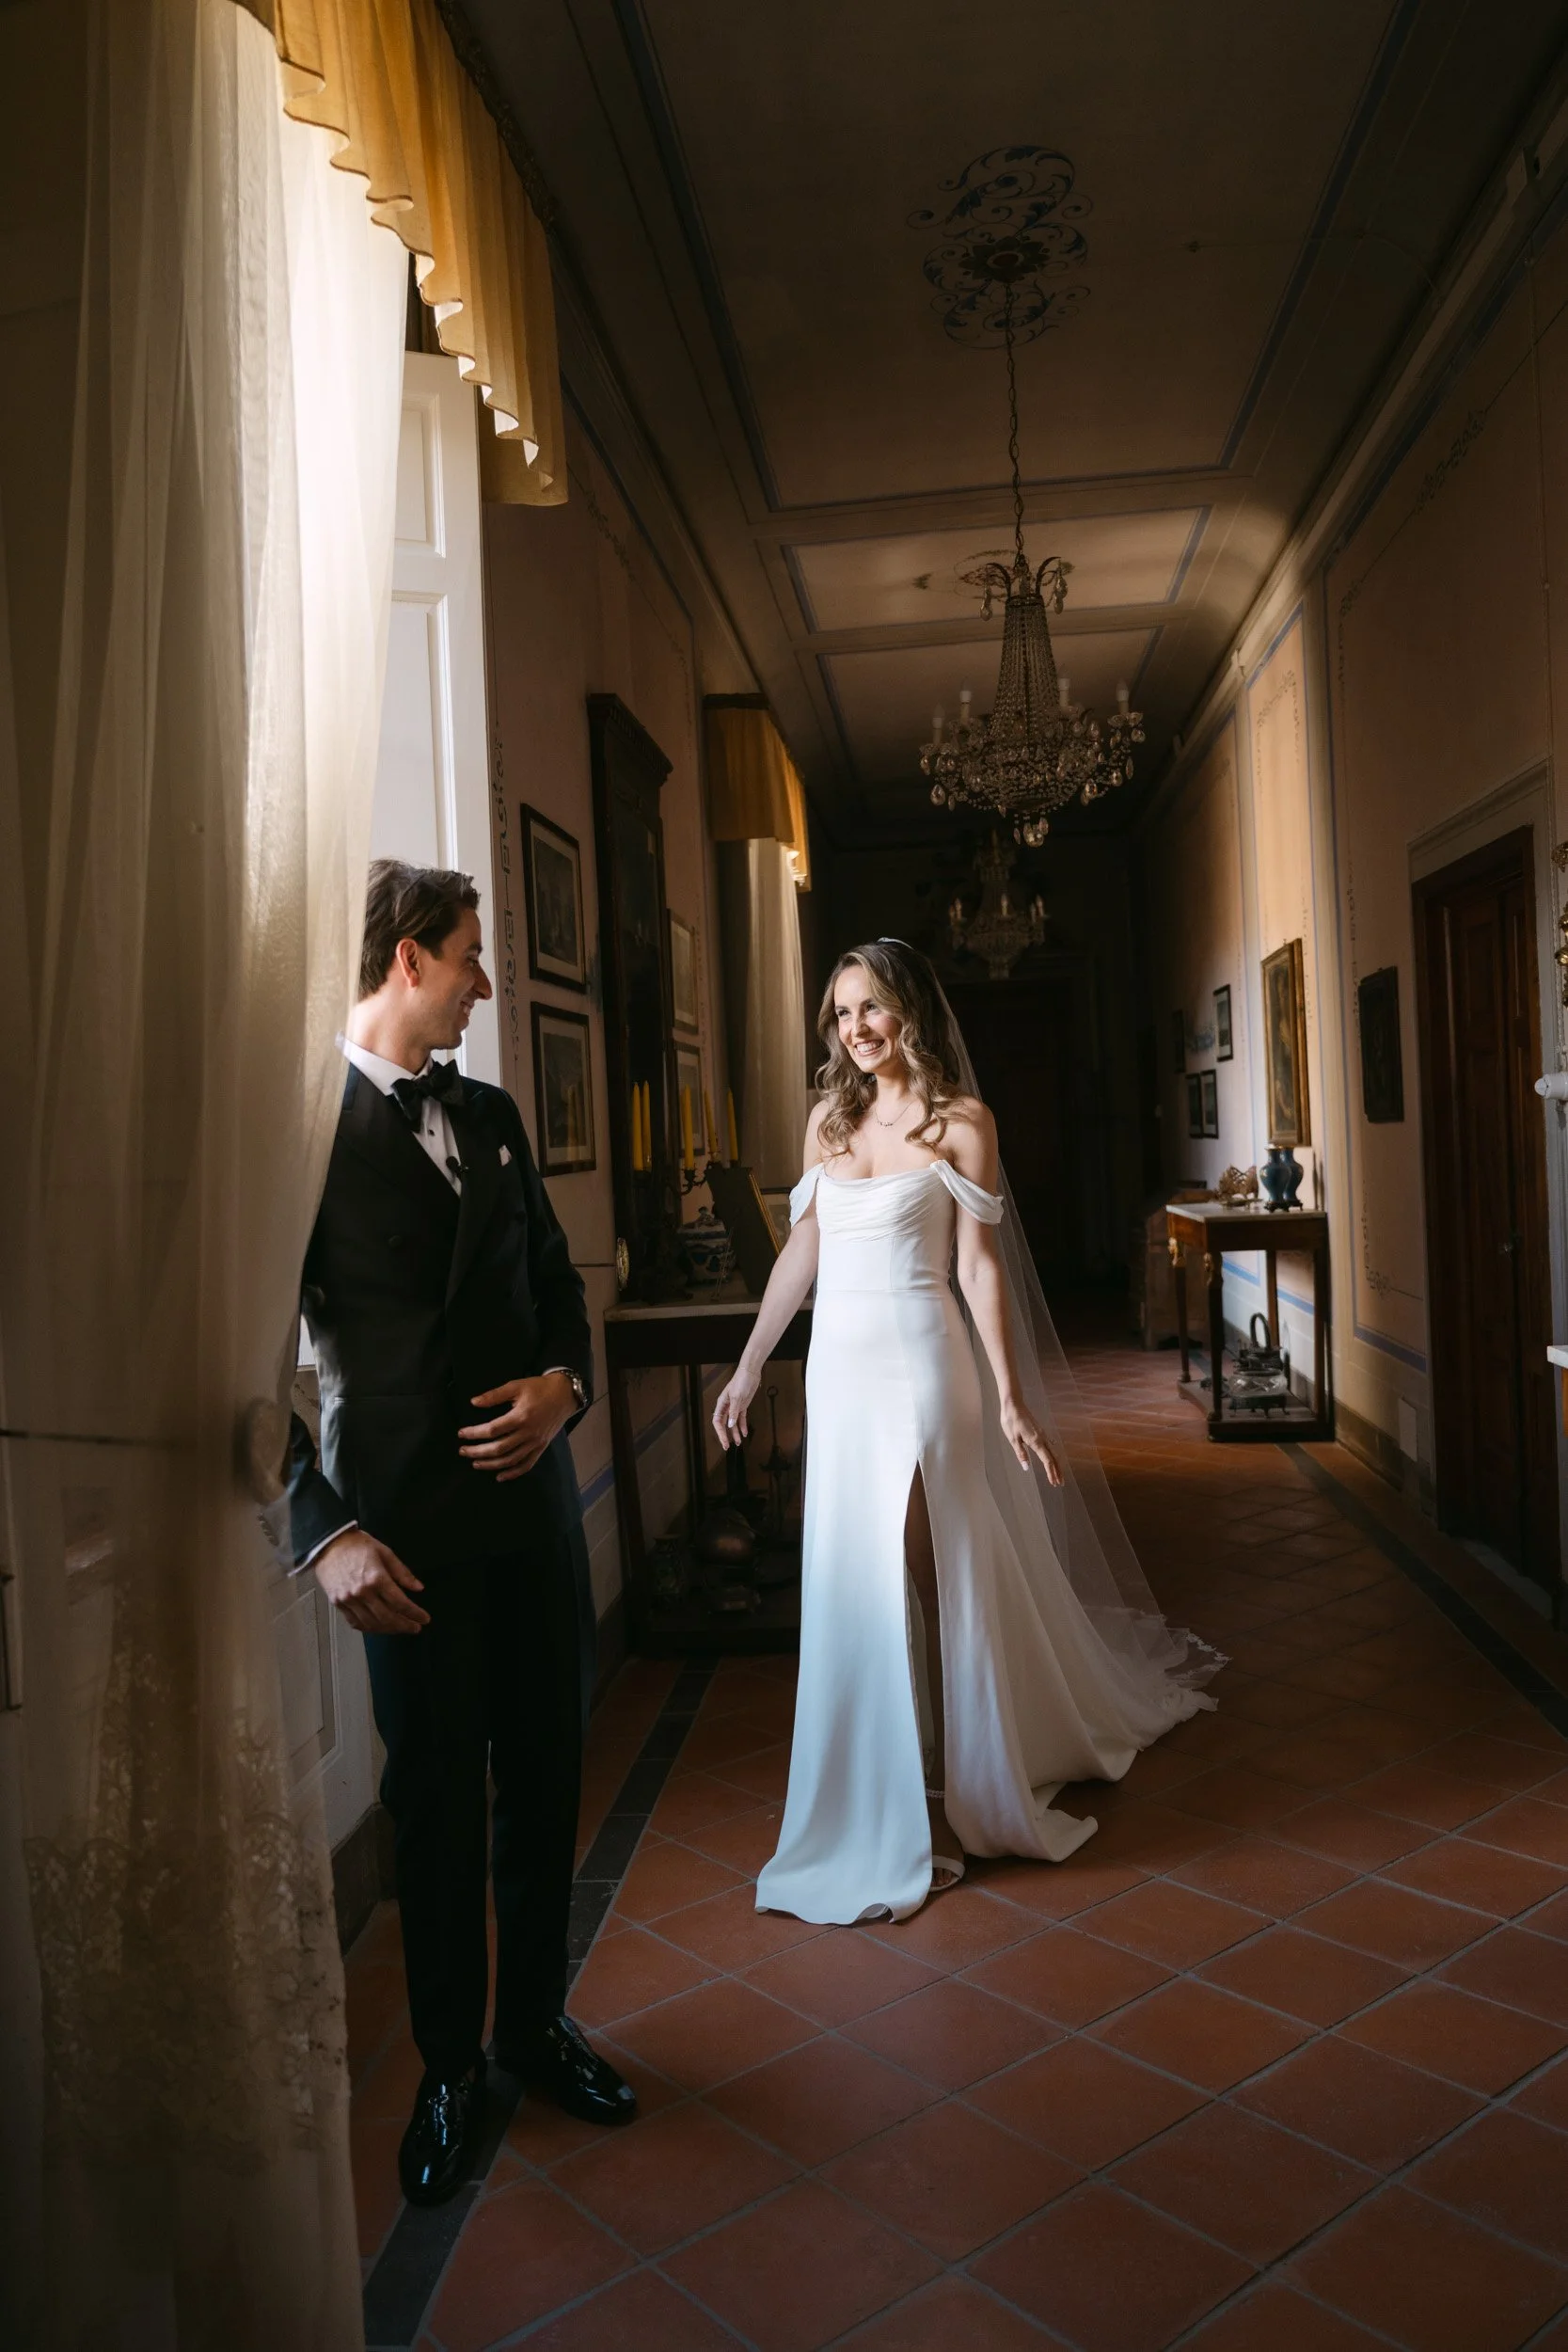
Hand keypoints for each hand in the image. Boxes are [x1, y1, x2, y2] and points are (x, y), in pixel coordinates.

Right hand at [313, 1529, 428, 1633]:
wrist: (328, 1543)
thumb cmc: (357, 1545)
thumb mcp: (385, 1553)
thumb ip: (402, 1573)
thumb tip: (419, 1588)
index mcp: (376, 1578)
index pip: (400, 1603)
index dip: (415, 1613)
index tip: (425, 1618)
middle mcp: (362, 1592)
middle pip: (388, 1617)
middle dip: (404, 1625)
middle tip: (415, 1627)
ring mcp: (348, 1600)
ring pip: (372, 1624)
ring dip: (389, 1629)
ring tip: (400, 1628)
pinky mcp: (338, 1603)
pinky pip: (355, 1623)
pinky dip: (369, 1628)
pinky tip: (379, 1627)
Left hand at [458, 1372, 573, 1481]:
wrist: (565, 1394)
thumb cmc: (539, 1388)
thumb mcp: (516, 1386)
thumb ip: (494, 1395)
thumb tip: (474, 1402)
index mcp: (520, 1417)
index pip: (492, 1430)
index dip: (474, 1433)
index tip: (461, 1434)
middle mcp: (528, 1433)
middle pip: (499, 1448)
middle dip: (478, 1452)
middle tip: (463, 1451)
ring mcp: (536, 1442)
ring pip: (510, 1460)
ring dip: (491, 1464)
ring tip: (475, 1463)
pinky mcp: (541, 1447)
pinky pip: (526, 1465)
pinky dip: (513, 1473)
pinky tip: (499, 1476)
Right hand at [712, 1363, 759, 1449]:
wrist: (751, 1373)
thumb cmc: (742, 1381)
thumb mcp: (737, 1397)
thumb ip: (733, 1412)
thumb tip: (730, 1425)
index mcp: (722, 1404)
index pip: (717, 1421)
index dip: (720, 1432)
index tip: (724, 1441)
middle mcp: (727, 1407)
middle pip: (723, 1424)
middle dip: (725, 1436)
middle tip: (727, 1446)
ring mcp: (735, 1407)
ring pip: (733, 1423)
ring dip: (735, 1433)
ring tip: (738, 1443)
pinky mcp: (742, 1406)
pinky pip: (741, 1419)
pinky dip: (742, 1426)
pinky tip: (744, 1434)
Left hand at [1000, 1397, 1063, 1484]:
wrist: (1014, 1404)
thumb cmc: (1011, 1421)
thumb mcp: (1013, 1439)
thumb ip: (1021, 1453)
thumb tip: (1027, 1468)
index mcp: (1036, 1442)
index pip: (1047, 1461)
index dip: (1051, 1472)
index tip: (1054, 1483)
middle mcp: (1042, 1438)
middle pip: (1054, 1457)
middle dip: (1058, 1471)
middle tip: (1060, 1483)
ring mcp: (1042, 1434)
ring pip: (1053, 1451)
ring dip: (1056, 1464)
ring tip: (1058, 1474)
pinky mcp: (1040, 1431)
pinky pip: (1050, 1445)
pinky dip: (1053, 1455)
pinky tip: (1053, 1457)